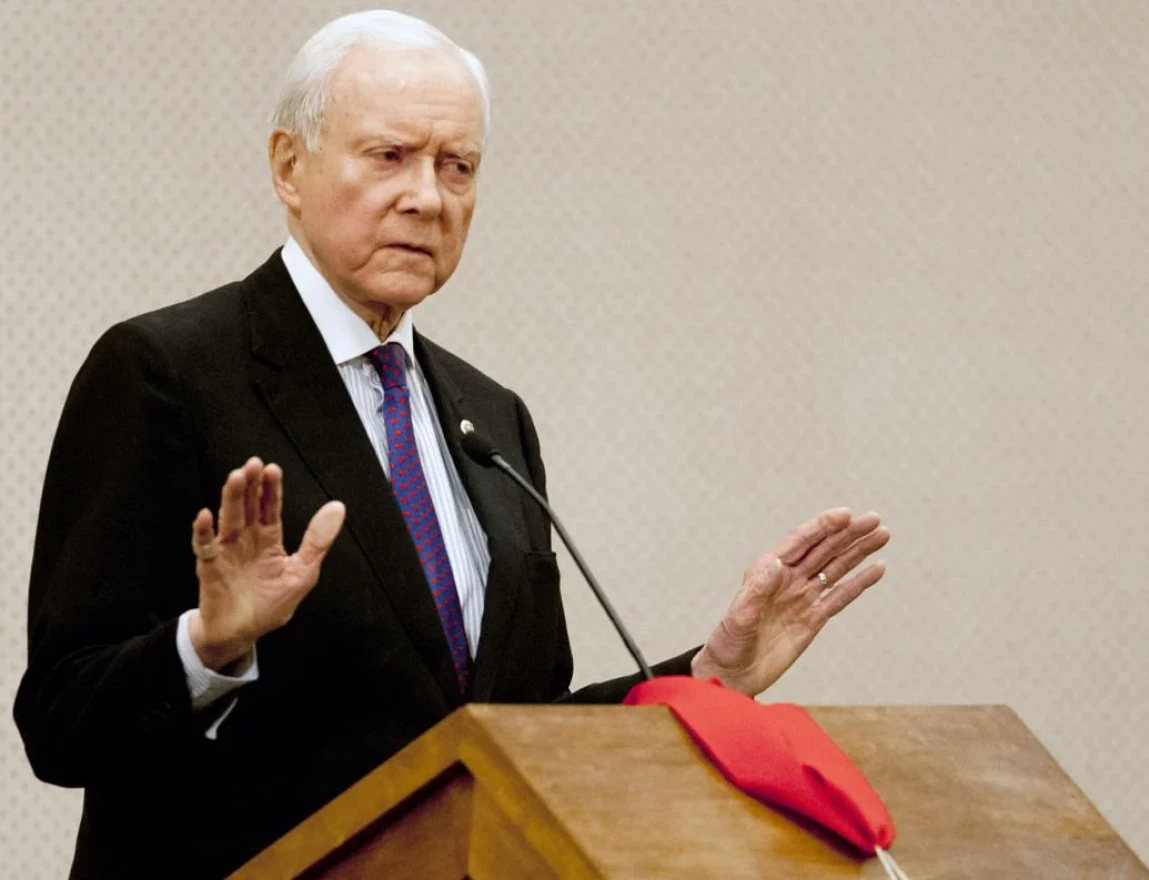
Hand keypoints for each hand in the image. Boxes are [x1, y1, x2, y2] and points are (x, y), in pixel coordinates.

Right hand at [187, 457, 345, 670]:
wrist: (242, 634)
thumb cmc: (271, 604)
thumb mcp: (302, 572)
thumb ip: (318, 541)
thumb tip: (338, 506)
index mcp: (268, 539)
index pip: (269, 508)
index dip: (271, 489)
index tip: (273, 469)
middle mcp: (246, 540)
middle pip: (247, 507)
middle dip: (250, 485)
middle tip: (253, 464)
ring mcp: (226, 551)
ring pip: (228, 519)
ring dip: (231, 498)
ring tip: (236, 477)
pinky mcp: (209, 567)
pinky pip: (204, 546)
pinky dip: (203, 532)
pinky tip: (205, 515)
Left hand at [691, 507, 889, 695]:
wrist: (733, 675)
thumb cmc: (728, 644)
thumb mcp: (738, 618)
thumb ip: (757, 591)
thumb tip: (776, 563)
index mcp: (768, 570)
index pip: (800, 542)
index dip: (823, 527)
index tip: (846, 515)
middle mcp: (788, 579)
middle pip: (824, 550)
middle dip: (848, 533)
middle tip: (874, 519)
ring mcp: (803, 597)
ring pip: (836, 568)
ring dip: (858, 551)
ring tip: (882, 534)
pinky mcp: (814, 618)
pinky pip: (841, 597)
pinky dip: (860, 582)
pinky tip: (877, 568)